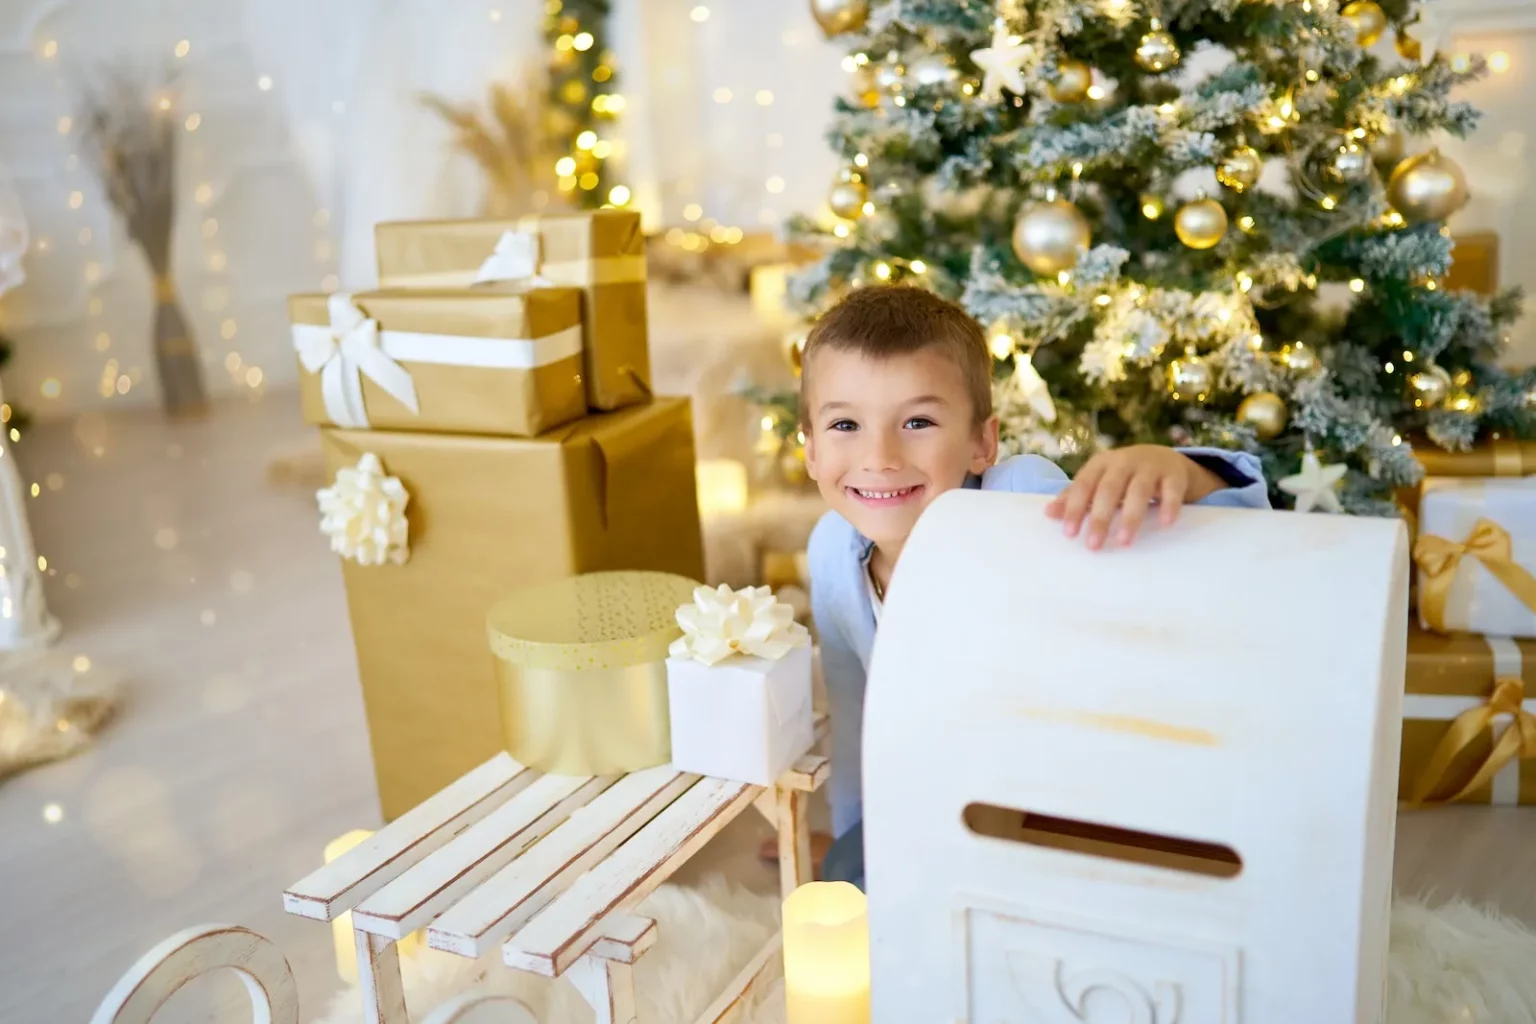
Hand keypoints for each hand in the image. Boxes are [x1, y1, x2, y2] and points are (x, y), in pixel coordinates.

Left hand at [1044, 446, 1224, 549]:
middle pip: (1109, 489)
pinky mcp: (1173, 474)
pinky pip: (1171, 490)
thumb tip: (1049, 513)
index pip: (1083, 486)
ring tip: (1125, 541)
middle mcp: (1123, 462)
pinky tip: (1164, 524)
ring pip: (1139, 490)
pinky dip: (1168, 505)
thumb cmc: (1121, 476)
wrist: (1162, 458)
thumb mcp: (1097, 481)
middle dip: (1100, 517)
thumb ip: (1075, 497)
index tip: (1069, 534)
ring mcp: (1149, 466)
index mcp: (1100, 464)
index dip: (1075, 508)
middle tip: (1093, 544)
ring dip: (1131, 516)